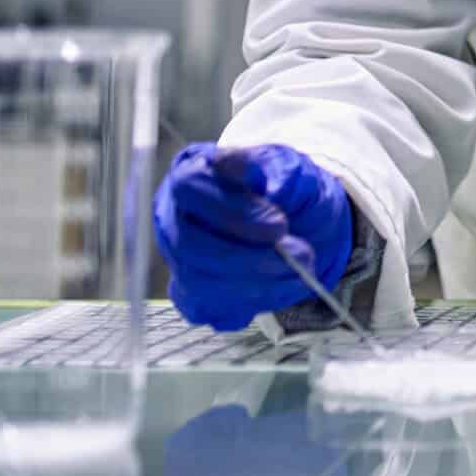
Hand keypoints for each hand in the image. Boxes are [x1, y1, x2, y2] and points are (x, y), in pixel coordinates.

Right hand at [154, 142, 352, 331]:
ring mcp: (179, 256)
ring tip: (301, 272)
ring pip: (198, 281)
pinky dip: (245, 304)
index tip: (280, 224)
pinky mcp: (192, 291)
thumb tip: (271, 186)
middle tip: (299, 253)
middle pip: (189, 244)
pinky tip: (282, 288)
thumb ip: (283, 173)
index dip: (231, 209)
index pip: (190, 186)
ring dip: (255, 284)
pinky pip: (206, 307)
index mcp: (192, 172)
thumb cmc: (286, 186)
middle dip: (248, 257)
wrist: (300, 218)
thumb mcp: (293, 167)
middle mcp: (174, 216)